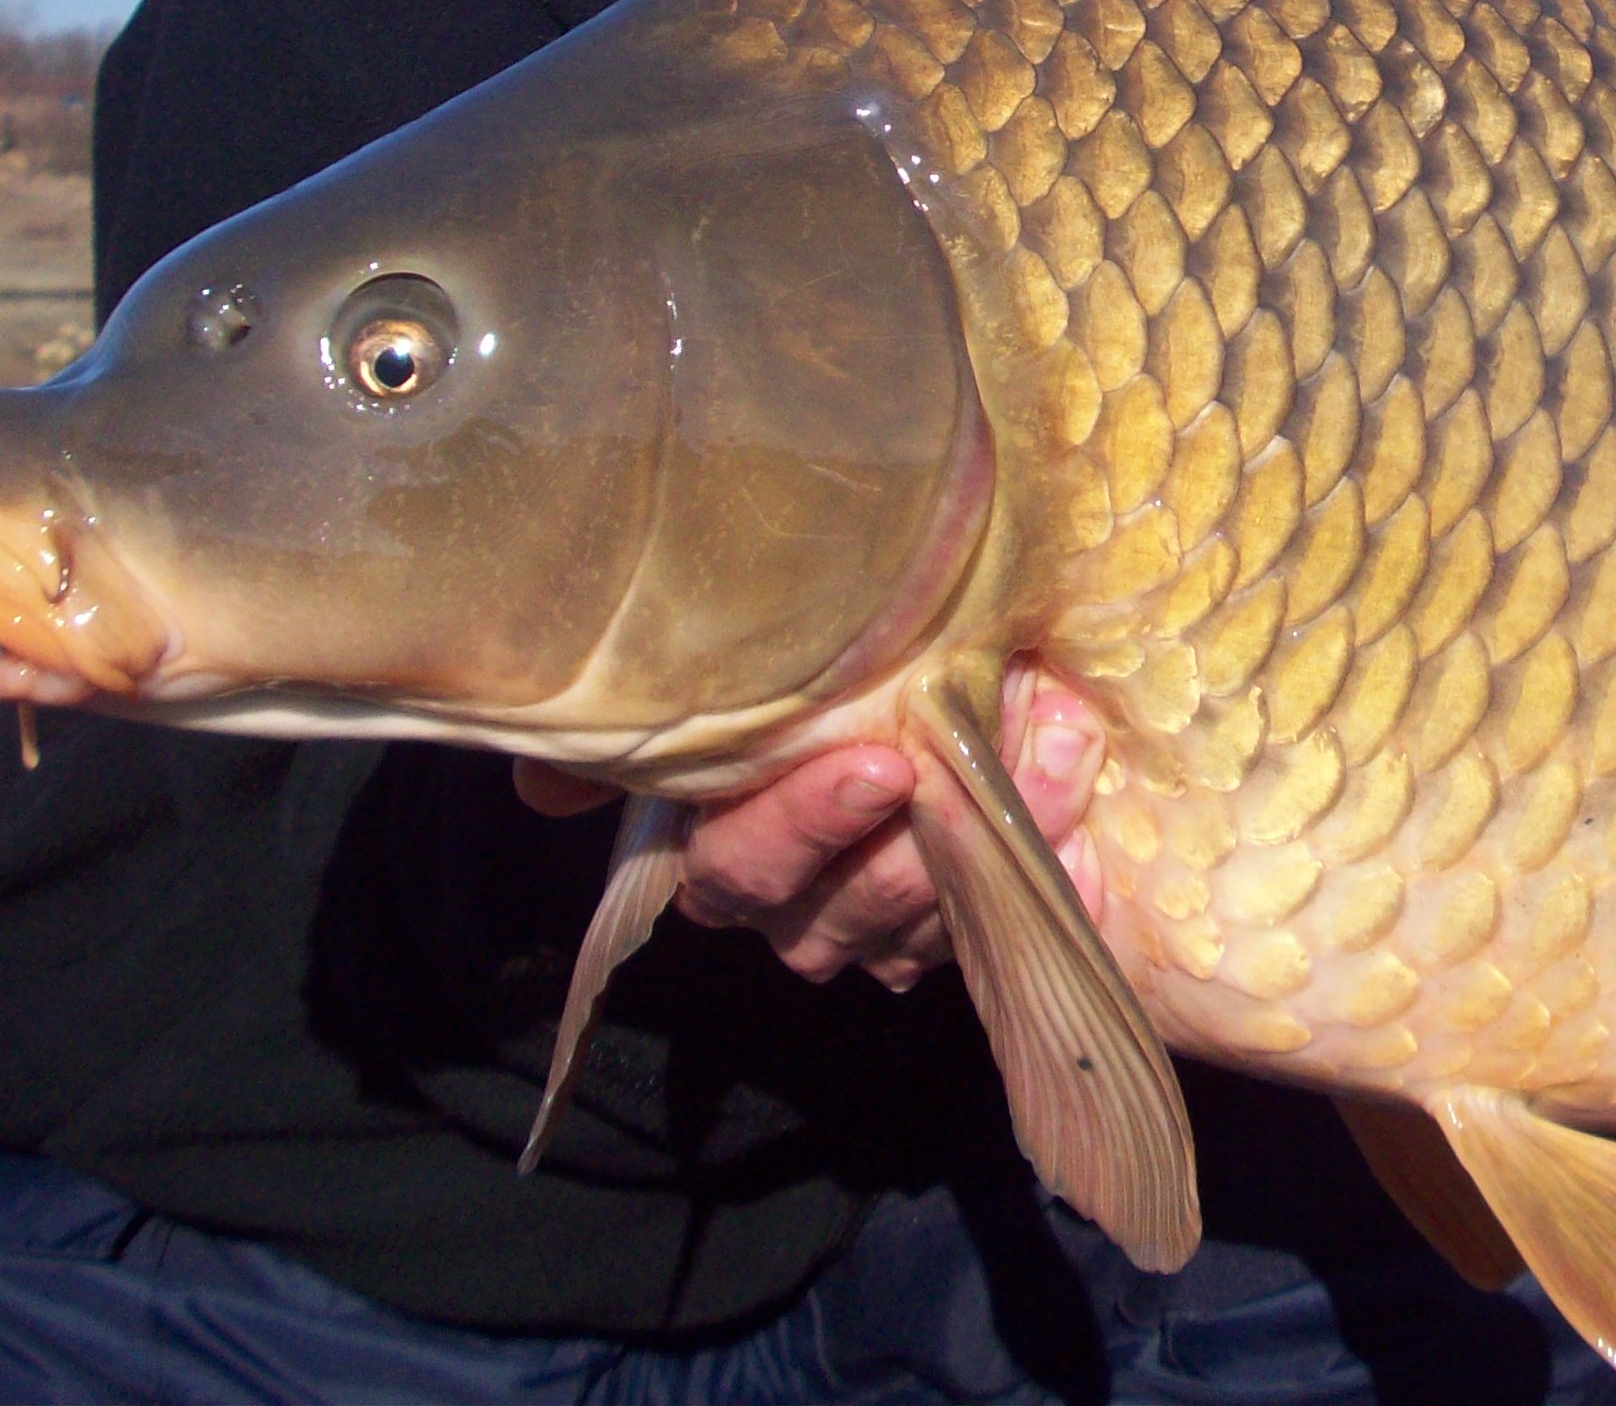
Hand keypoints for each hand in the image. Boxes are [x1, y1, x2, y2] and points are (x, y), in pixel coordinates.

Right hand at [511, 680, 1107, 989]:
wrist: (970, 688)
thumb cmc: (836, 676)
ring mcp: (894, 935)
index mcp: (735, 852)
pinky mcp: (975, 939)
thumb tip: (533, 788)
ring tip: (1057, 743)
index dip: (800, 823)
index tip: (876, 758)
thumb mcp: (745, 683)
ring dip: (997, 837)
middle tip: (962, 763)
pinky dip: (1051, 862)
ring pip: (928, 923)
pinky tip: (1083, 800)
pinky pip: (1011, 925)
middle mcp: (807, 911)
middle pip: (832, 914)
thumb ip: (644, 722)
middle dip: (900, 844)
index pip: (737, 866)